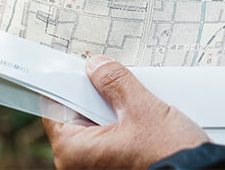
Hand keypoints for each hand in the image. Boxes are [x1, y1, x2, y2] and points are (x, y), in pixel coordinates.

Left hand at [43, 55, 209, 169]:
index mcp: (74, 152)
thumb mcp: (142, 108)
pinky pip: (111, 138)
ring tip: (135, 100)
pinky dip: (123, 124)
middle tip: (115, 79)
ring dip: (114, 109)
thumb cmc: (168, 156)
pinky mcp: (116, 167)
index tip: (78, 67)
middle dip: (97, 95)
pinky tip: (143, 116)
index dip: (69, 82)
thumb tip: (96, 66)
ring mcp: (98, 168)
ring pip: (97, 126)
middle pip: (78, 115)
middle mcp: (79, 166)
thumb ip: (114, 82)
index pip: (56, 107)